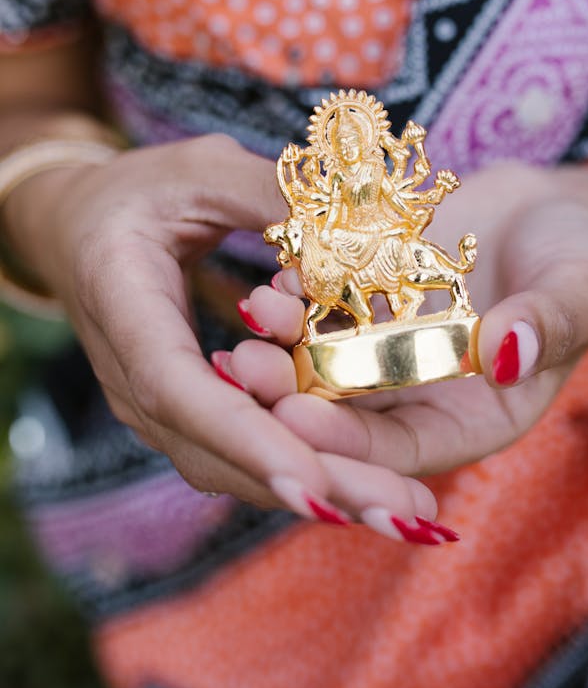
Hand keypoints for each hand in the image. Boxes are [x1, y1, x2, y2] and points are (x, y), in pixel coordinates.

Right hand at [3, 135, 441, 531]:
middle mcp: (135, 378)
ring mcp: (160, 407)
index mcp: (124, 308)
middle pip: (219, 453)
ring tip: (405, 515)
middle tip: (400, 517)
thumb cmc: (140, 192)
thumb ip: (268, 193)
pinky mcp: (192, 415)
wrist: (82, 229)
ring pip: (237, 468)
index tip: (312, 483)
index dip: (245, 436)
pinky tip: (374, 492)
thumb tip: (349, 229)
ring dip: (323, 494)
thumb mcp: (201, 171)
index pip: (177, 388)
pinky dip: (309, 474)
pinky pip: (246, 454)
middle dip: (313, 487)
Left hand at [240, 162, 587, 500]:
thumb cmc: (582, 259)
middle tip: (244, 368)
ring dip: (283, 342)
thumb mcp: (580, 290)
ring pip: (323, 359)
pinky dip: (299, 294)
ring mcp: (387, 349)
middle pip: (345, 413)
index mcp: (471, 420)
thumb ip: (551, 323)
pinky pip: (324, 306)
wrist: (550, 212)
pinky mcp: (367, 303)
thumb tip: (510, 353)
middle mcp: (418, 395)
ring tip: (252, 308)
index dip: (347, 442)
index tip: (295, 418)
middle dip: (290, 396)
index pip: (399, 450)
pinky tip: (272, 272)